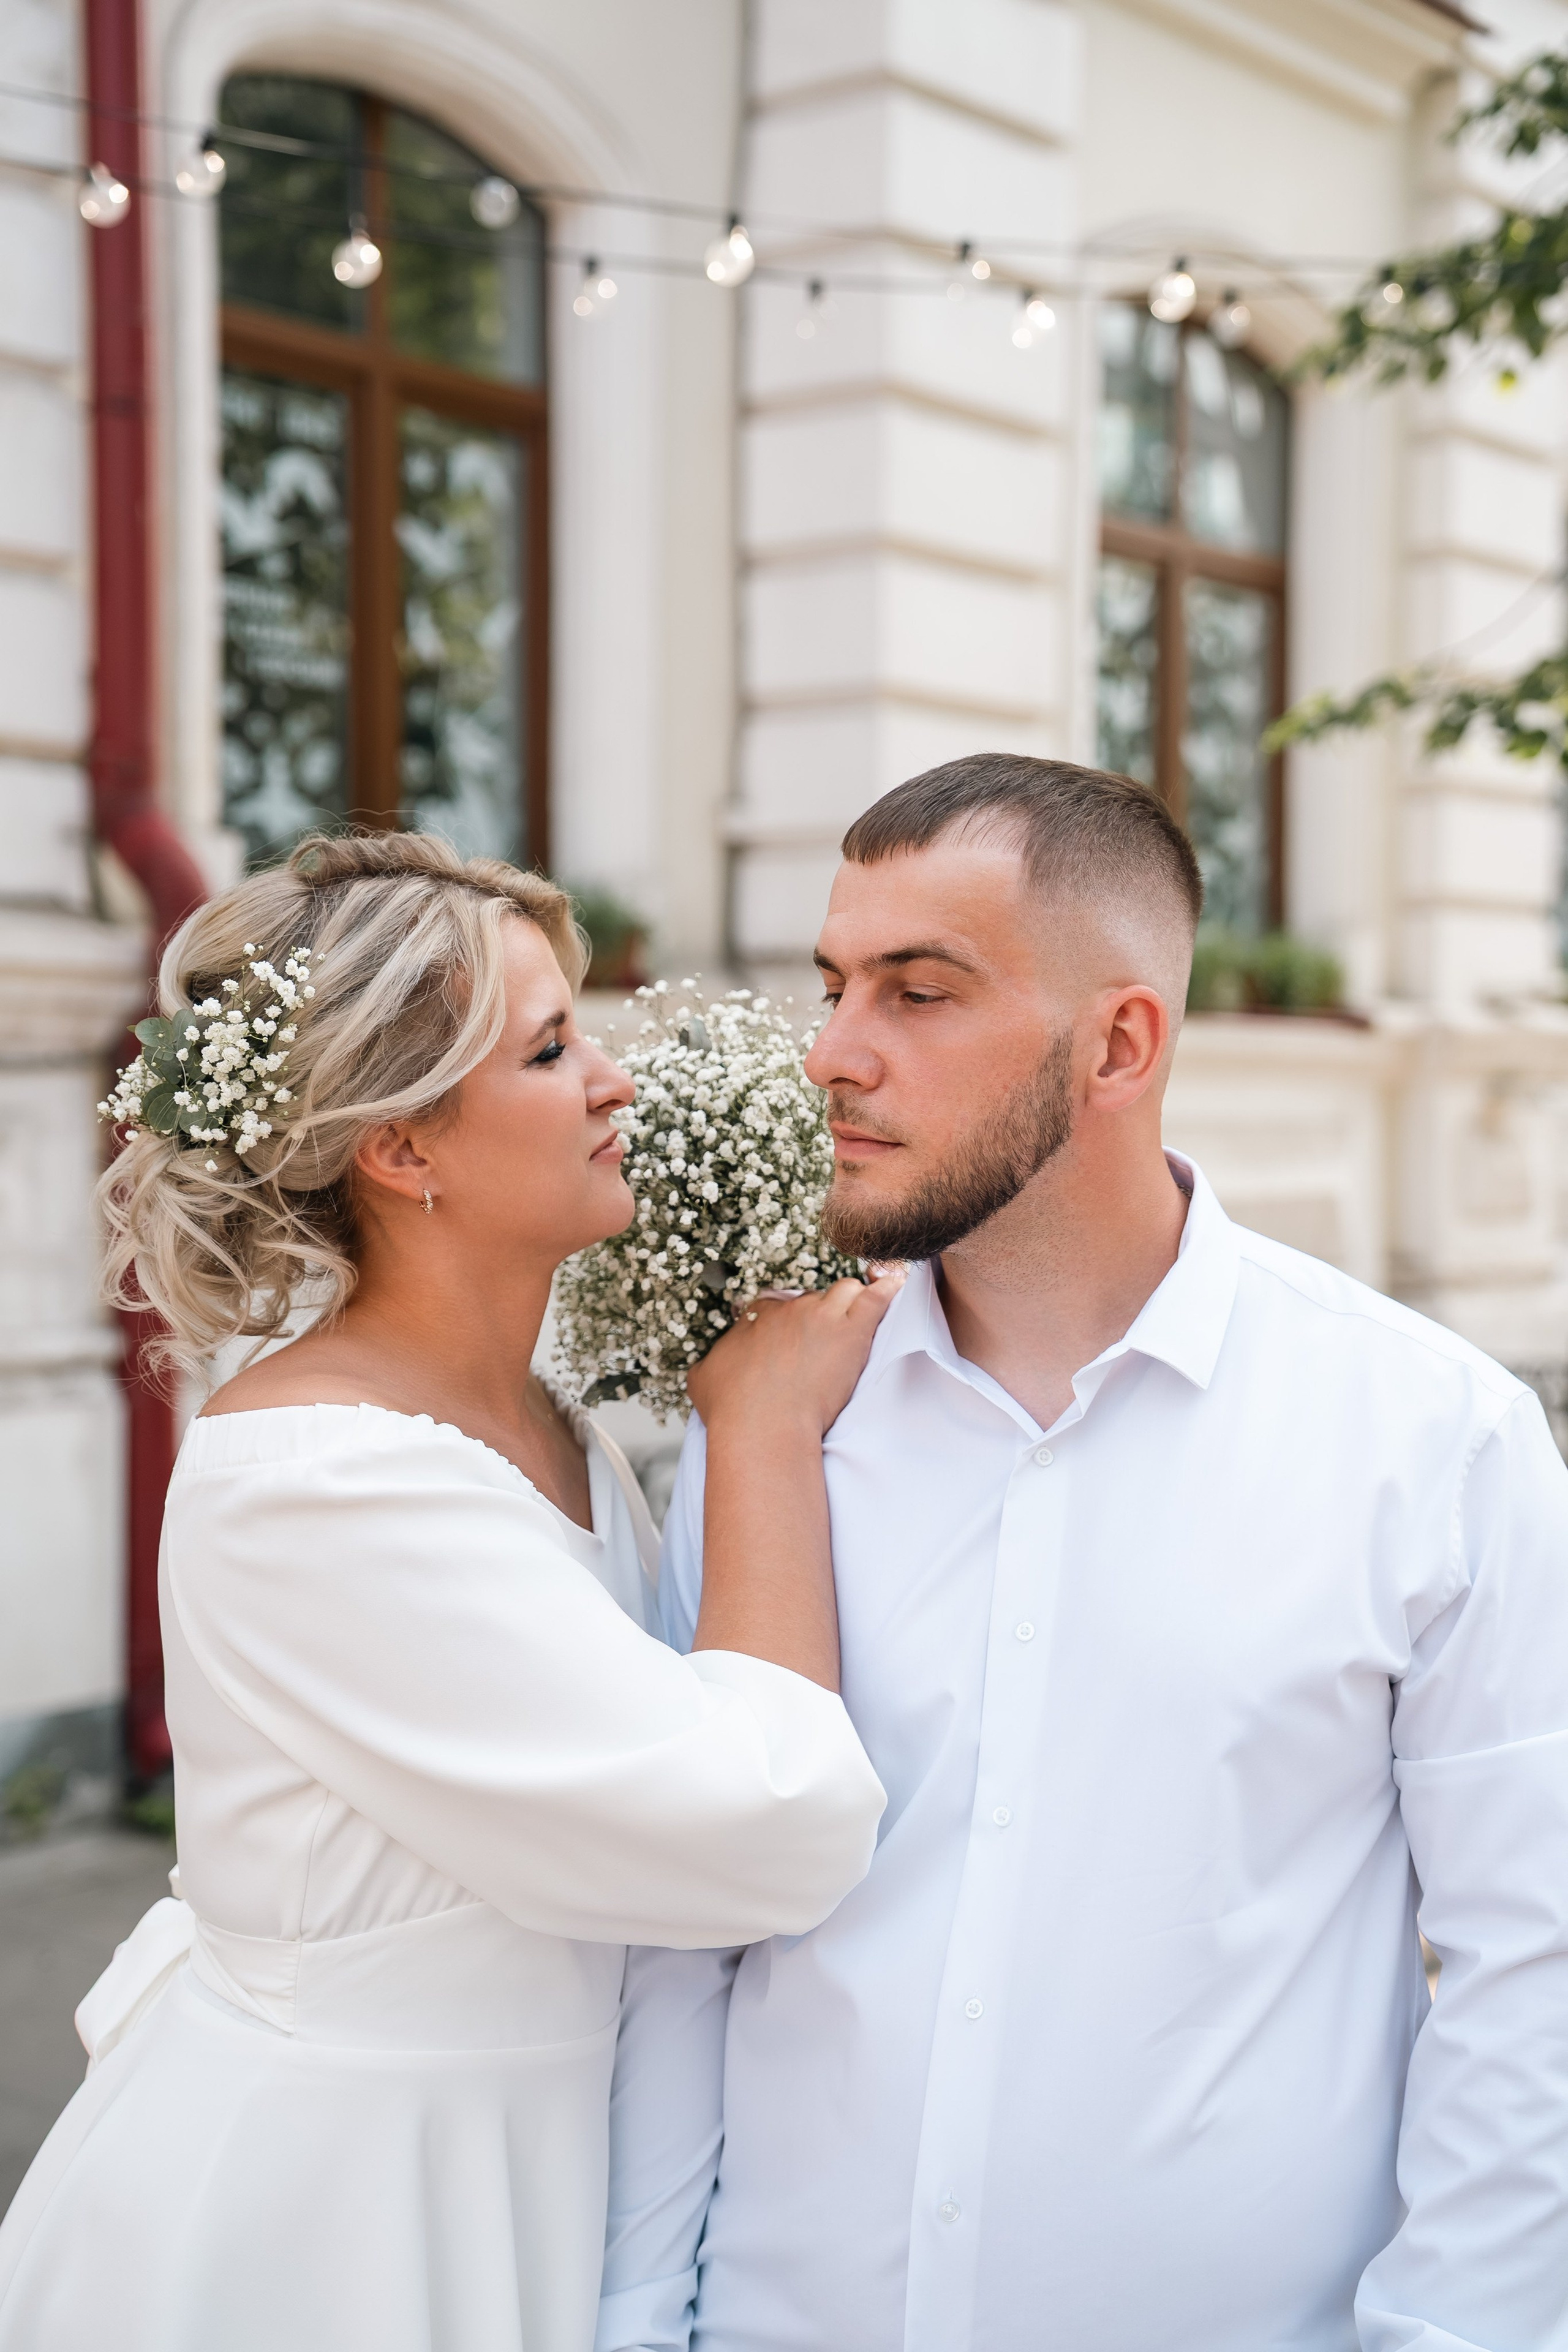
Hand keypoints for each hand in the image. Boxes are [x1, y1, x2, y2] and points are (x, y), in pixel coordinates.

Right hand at [688, 1272, 905, 1438]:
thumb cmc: (730, 1409)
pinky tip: (894, 1283)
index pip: (778, 1306)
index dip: (786, 1326)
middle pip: (813, 1301)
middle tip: (821, 1351)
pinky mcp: (851, 1332)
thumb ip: (708, 1365)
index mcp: (757, 1316)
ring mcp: (822, 1316)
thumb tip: (707, 1367)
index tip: (789, 1347)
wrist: (762, 1427)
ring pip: (845, 1291)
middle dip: (819, 1320)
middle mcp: (789, 1309)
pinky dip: (886, 1289)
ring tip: (856, 1323)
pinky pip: (875, 1297)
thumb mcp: (702, 1380)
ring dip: (851, 1304)